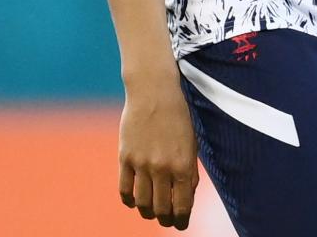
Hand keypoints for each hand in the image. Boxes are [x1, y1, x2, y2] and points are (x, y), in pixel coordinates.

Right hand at [118, 70, 199, 229]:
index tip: (181, 224)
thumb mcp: (191, 144)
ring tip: (151, 213)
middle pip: (161, 208)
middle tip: (167, 221)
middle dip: (165, 219)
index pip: (182, 205)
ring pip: (142, 203)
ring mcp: (142, 164)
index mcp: (184, 165)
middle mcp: (163, 168)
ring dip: (148, 213)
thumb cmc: (178, 118)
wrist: (154, 93)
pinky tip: (134, 202)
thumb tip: (185, 198)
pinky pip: (124, 189)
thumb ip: (189, 171)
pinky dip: (129, 201)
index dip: (181, 220)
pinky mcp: (125, 158)